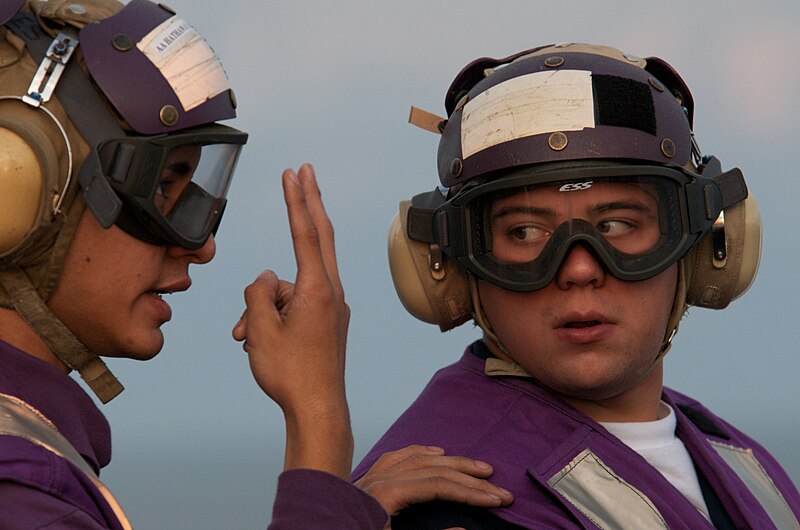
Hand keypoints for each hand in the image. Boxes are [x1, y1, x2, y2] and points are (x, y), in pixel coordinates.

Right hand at [233, 164, 351, 477]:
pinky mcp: (327, 321)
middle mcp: (331, 292)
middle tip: (305, 171)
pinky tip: (256, 341)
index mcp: (318, 289)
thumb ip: (257, 293)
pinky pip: (295, 306)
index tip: (294, 173)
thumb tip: (267, 279)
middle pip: (318, 237)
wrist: (318, 409)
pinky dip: (273, 317)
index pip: (306, 233)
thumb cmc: (289, 373)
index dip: (297, 200)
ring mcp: (331, 306)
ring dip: (262, 305)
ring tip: (244, 338)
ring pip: (289, 287)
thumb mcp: (259, 329)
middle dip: (308, 204)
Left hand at [355, 445, 513, 528]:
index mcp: (383, 496)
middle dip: (469, 478)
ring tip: (476, 468)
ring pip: (415, 459)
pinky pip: (394, 458)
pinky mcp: (363, 486)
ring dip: (449, 462)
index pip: (437, 485)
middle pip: (432, 469)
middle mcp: (376, 481)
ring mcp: (368, 481)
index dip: (471, 492)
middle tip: (499, 487)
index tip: (498, 499)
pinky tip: (434, 452)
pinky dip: (418, 453)